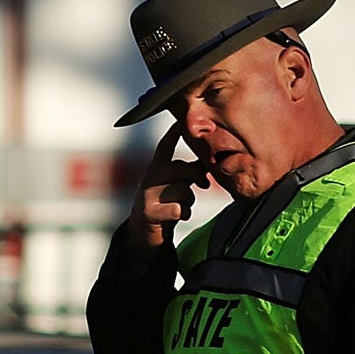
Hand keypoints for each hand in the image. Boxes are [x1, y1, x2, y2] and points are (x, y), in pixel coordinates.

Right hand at [125, 129, 215, 253]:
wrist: (143, 233)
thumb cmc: (166, 203)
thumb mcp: (175, 184)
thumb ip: (189, 172)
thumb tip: (211, 162)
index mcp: (156, 166)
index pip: (165, 145)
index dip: (174, 132)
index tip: (181, 120)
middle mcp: (149, 177)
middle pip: (182, 168)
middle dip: (198, 176)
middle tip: (205, 184)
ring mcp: (147, 194)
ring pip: (183, 190)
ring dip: (190, 200)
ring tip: (185, 205)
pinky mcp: (148, 212)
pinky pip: (178, 209)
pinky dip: (184, 214)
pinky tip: (179, 215)